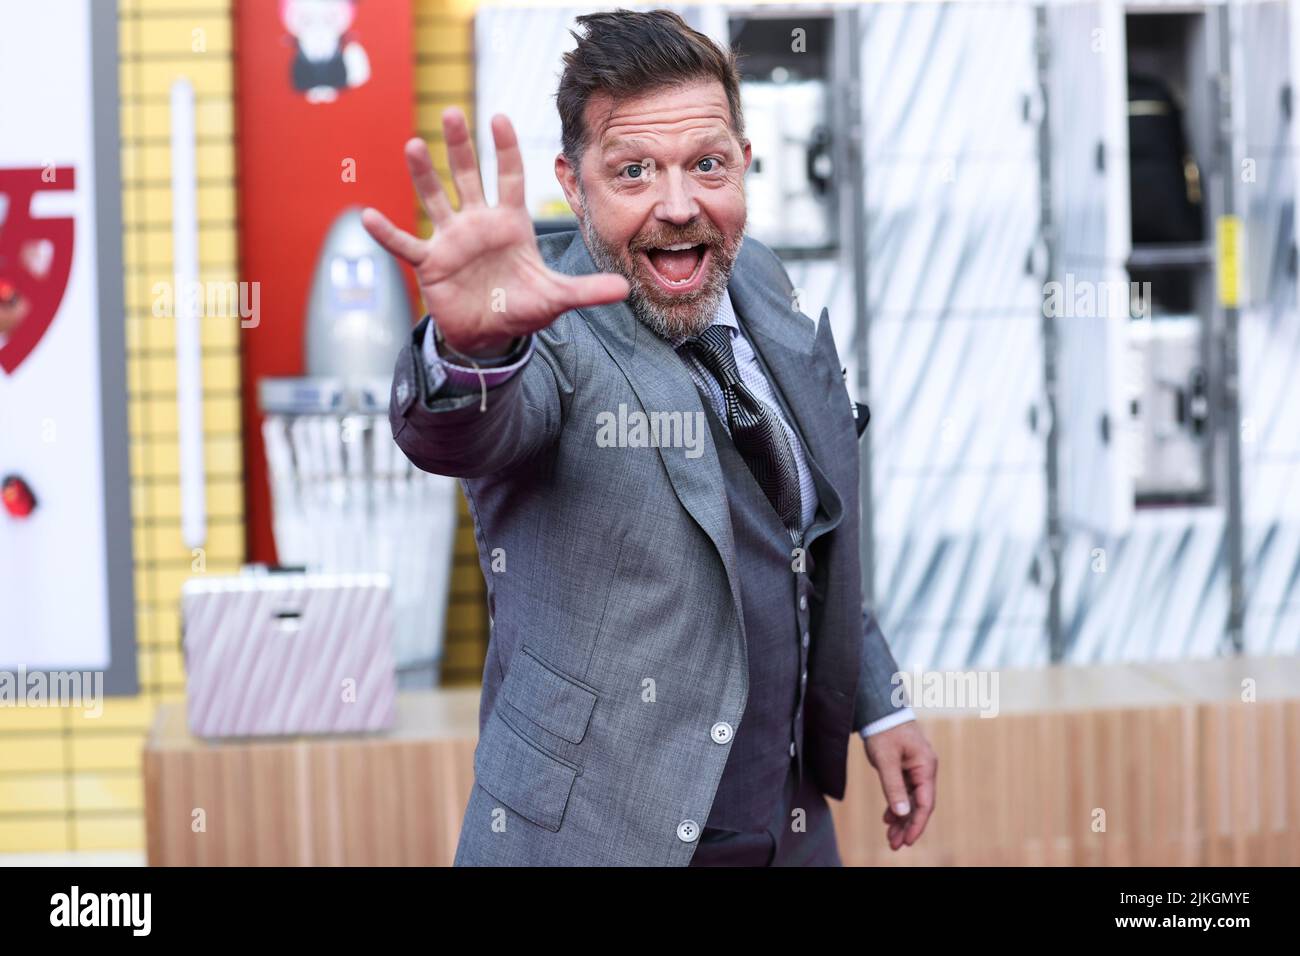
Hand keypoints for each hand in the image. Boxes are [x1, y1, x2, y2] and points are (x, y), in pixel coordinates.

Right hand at [361, 109, 629, 355]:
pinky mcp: (430, 263)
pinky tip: (367, 217)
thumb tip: (623, 292)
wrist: (490, 334)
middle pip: (468, 176)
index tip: (500, 118)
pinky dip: (388, 233)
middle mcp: (478, 223)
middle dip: (461, 147)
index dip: (504, 149)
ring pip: (435, 199)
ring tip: (413, 145)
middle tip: (455, 112)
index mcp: (509, 223)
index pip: (508, 177)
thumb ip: (585, 291)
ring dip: (424, 174)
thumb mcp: (556, 299)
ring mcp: (451, 239)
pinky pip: (406, 245)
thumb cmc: (522, 307)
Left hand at [864, 720, 936, 850]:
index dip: (917, 824)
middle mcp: (925, 770)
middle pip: (919, 805)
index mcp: (925, 767)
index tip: (907, 841)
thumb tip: (901, 813)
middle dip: (907, 826)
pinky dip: (897, 806)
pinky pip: (905, 792)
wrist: (880, 710)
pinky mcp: (906, 769)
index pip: (925, 803)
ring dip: (901, 819)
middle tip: (895, 845)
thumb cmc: (884, 731)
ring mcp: (916, 770)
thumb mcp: (885, 760)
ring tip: (891, 838)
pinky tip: (888, 818)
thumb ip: (893, 786)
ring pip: (911, 801)